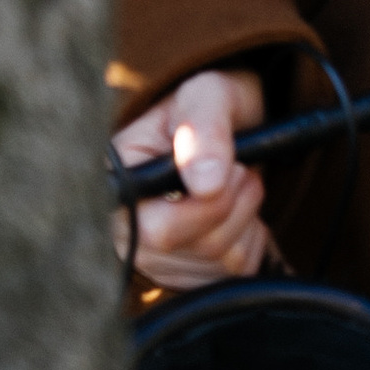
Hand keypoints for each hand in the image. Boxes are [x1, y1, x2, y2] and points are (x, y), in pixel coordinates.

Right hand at [110, 67, 271, 290]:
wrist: (234, 125)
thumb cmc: (210, 106)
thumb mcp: (208, 95)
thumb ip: (205, 128)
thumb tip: (206, 184)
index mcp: (117, 182)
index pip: (147, 226)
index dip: (198, 206)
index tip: (230, 170)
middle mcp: (125, 228)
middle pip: (186, 246)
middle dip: (230, 203)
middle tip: (239, 167)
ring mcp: (154, 257)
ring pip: (215, 259)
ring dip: (246, 215)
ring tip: (236, 179)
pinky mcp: (187, 274)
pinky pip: (234, 272)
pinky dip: (252, 238)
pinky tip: (239, 209)